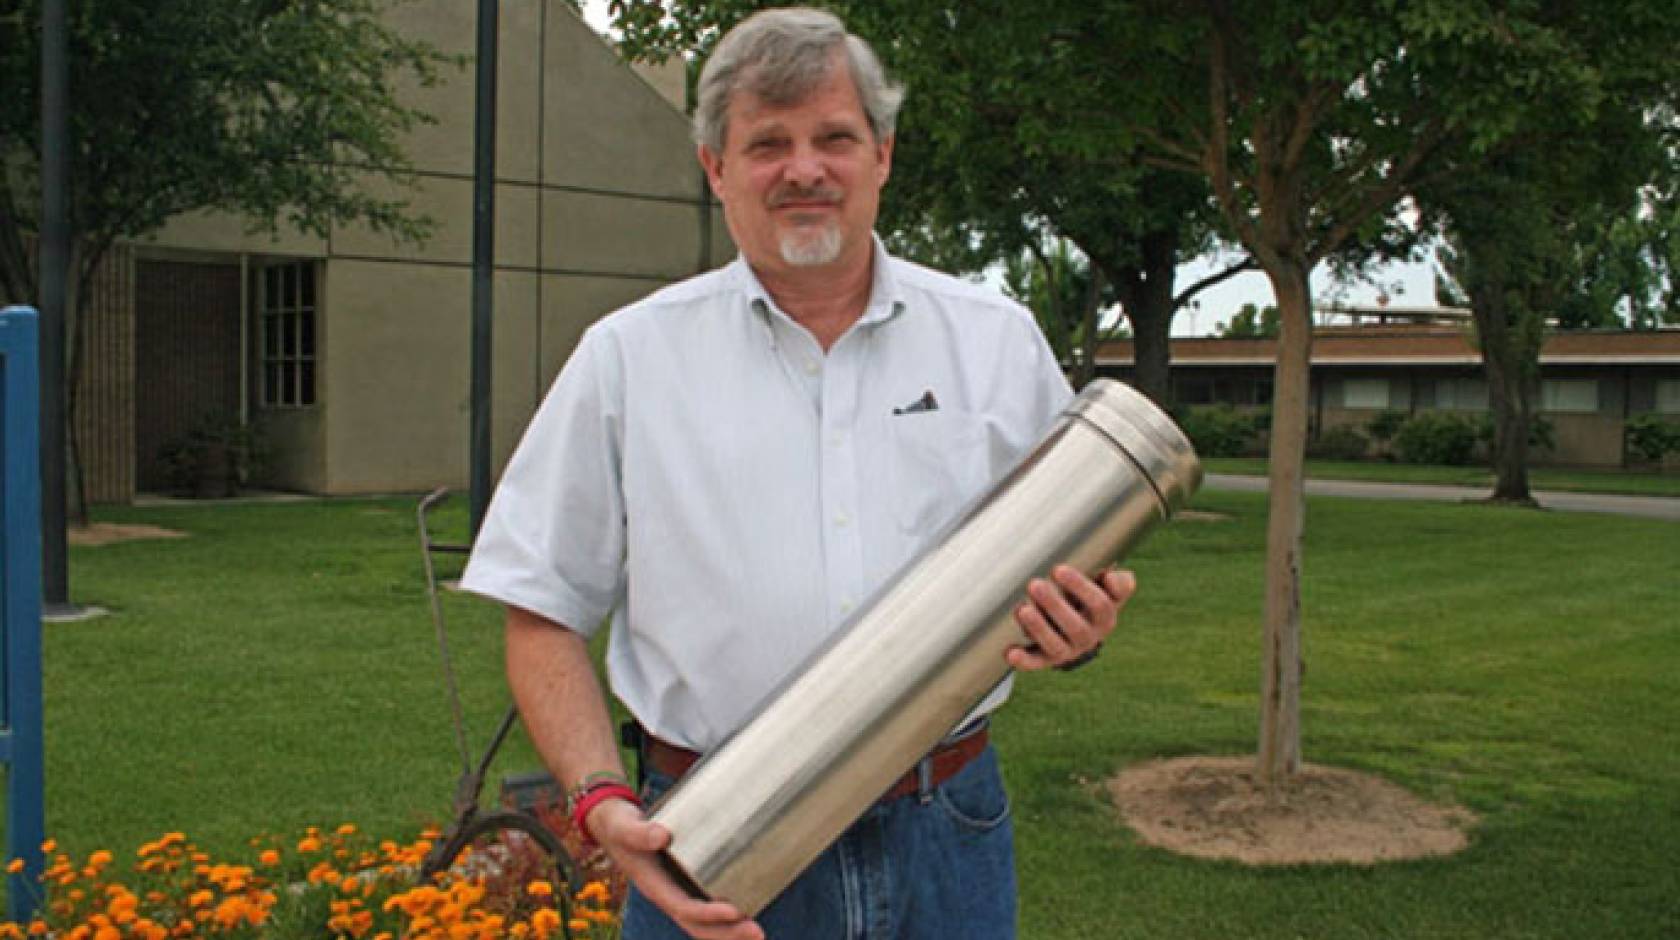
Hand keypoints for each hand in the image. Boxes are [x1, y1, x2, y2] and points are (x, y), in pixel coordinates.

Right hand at [589, 799, 764, 939]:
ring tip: (757, 934)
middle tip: (757, 933)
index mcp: (654, 886)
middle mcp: (667, 895)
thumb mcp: (624, 827)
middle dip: (727, 933)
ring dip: (730, 931)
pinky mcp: (685, 881)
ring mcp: (677, 891)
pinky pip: (706, 905)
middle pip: (698, 925)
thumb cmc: (619, 825)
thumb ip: (640, 832)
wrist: (613, 825)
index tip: (733, 911)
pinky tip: (749, 908)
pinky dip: (726, 915)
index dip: (708, 914)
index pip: (684, 908)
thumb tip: (662, 836)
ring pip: (704, 921)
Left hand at [1006, 566, 1134, 671]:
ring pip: (1055, 645)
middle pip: (1076, 626)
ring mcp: (1068, 650)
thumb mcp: (1109, 590)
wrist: (1079, 626)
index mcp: (1105, 618)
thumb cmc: (1091, 597)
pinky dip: (1024, 660)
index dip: (1080, 588)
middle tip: (1035, 584)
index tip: (1058, 569)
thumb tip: (1110, 578)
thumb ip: (1119, 583)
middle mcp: (1089, 637)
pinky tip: (1010, 653)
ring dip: (1039, 629)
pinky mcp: (1047, 659)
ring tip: (1023, 609)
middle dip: (1054, 606)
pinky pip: (1036, 662)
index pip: (1099, 605)